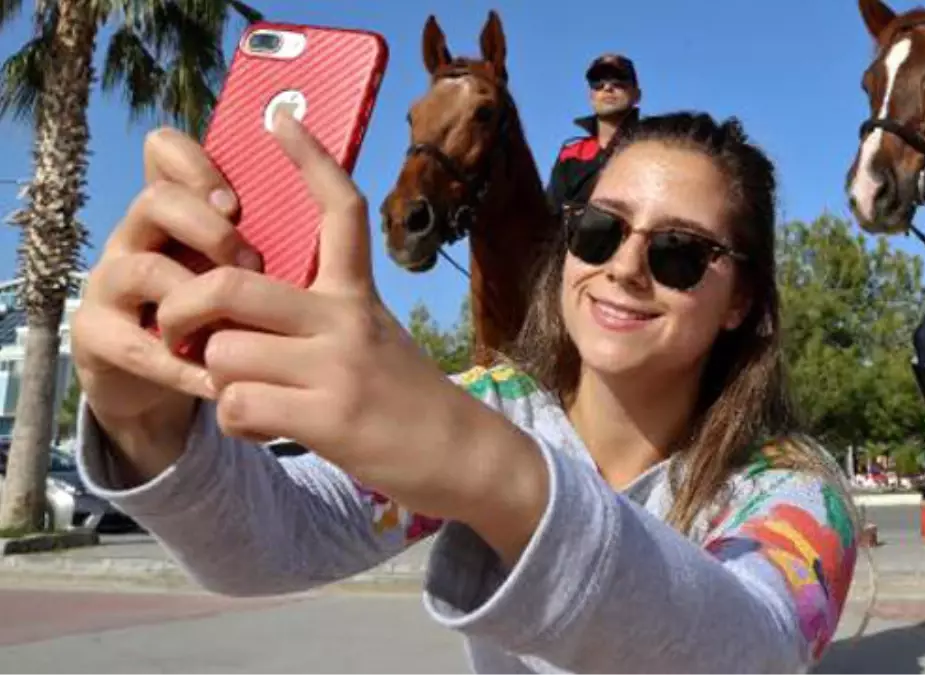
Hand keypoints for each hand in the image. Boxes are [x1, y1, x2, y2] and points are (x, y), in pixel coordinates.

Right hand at [71, 127, 260, 477]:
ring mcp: (109, 283)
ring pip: (141, 268)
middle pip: (155, 200)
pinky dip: (182, 364)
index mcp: (176, 210)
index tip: (236, 199)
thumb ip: (270, 244)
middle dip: (208, 227)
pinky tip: (217, 380)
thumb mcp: (249, 276)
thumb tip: (327, 216)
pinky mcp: (97, 335)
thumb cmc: (227, 317)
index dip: (196, 162)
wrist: (178, 382)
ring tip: (236, 323)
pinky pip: (137, 345)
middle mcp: (136, 236)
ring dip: (195, 295)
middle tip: (250, 260)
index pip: (164, 152)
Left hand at [156, 112, 547, 557]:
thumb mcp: (374, 335)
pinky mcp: (328, 419)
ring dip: (218, 377)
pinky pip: (238, 407)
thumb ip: (318, 314)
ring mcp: (337, 369)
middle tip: (178, 324)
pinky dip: (237, 420)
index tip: (280, 119)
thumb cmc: (406, 397)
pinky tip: (264, 424)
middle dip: (186, 304)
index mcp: (357, 295)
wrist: (463, 455)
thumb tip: (235, 305)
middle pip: (233, 283)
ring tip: (248, 392)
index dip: (309, 159)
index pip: (338, 210)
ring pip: (225, 352)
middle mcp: (346, 321)